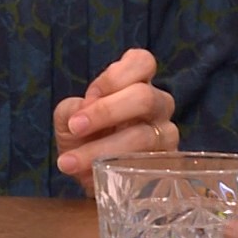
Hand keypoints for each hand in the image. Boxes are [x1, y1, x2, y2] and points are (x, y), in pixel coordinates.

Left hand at [55, 48, 176, 194]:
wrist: (90, 173)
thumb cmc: (85, 136)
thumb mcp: (70, 117)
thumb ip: (72, 109)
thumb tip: (81, 113)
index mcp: (137, 83)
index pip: (142, 61)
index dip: (114, 76)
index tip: (89, 95)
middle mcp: (159, 105)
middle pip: (144, 97)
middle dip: (105, 112)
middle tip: (75, 127)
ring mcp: (167, 135)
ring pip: (144, 136)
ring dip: (102, 149)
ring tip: (69, 162)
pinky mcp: (168, 165)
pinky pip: (146, 165)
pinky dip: (112, 169)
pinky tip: (89, 175)